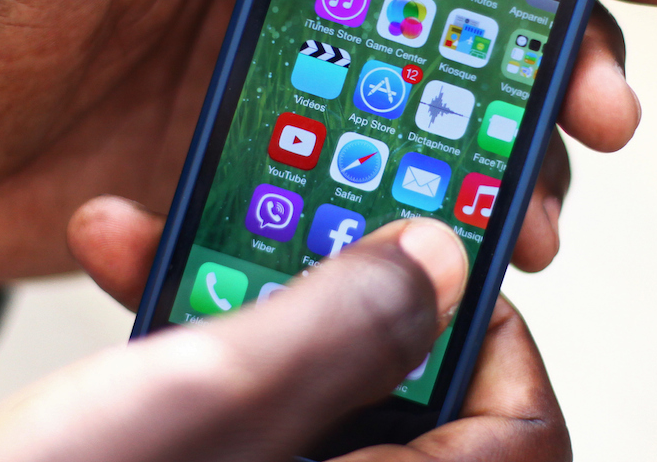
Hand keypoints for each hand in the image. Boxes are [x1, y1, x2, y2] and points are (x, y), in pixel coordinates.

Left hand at [0, 0, 656, 288]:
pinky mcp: (250, 192)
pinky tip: (440, 253)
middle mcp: (295, 12)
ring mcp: (280, 110)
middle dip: (561, 62)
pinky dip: (408, 231)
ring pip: (430, 129)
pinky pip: (353, 212)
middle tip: (607, 113)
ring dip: (504, 163)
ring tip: (537, 211)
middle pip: (466, 31)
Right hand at [0, 218, 568, 461]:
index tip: (417, 254)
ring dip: (237, 307)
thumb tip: (444, 260)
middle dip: (324, 291)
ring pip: (306, 395)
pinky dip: (196, 357)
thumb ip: (348, 322)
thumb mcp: (215, 397)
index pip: (523, 429)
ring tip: (160, 245)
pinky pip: (243, 422)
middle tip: (271, 226)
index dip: (483, 327)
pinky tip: (133, 295)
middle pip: (402, 394)